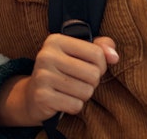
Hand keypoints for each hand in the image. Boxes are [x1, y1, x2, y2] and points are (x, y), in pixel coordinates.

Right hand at [0, 34, 118, 125]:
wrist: (32, 95)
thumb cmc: (62, 71)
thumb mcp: (79, 53)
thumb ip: (101, 47)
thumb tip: (114, 57)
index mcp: (56, 40)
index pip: (97, 53)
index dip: (101, 65)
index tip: (90, 67)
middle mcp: (47, 56)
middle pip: (93, 74)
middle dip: (92, 82)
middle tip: (79, 81)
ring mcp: (42, 77)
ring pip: (86, 91)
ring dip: (84, 95)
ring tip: (71, 90)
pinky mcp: (42, 97)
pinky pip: (75, 105)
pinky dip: (74, 106)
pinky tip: (64, 100)